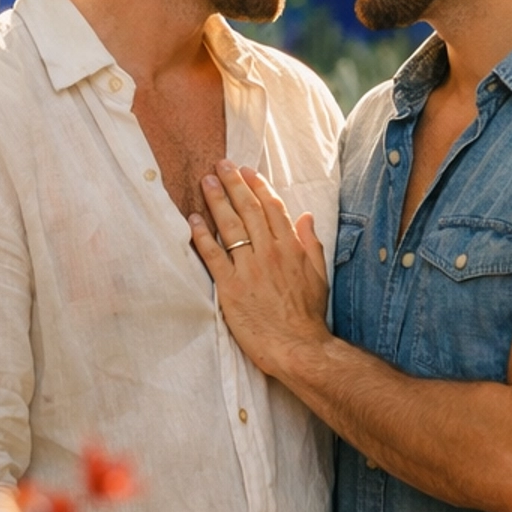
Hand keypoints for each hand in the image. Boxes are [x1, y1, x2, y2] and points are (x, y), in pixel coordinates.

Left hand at [189, 162, 329, 378]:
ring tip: (206, 181)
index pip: (272, 208)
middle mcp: (269, 252)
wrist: (297, 347)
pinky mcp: (230, 287)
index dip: (258, 187)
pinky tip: (194, 219)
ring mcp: (249, 268)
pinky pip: (213, 255)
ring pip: (230, 226)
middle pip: (249, 210)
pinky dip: (202, 235)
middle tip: (221, 165)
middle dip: (234, 184)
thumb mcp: (318, 275)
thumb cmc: (307, 315)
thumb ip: (311, 244)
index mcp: (290, 248)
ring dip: (217, 200)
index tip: (247, 171)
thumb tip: (306, 217)